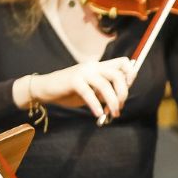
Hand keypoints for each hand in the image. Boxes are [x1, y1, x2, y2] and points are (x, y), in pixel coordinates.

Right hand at [20, 57, 134, 121]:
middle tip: (120, 107)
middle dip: (123, 93)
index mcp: (100, 66)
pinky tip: (98, 114)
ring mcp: (83, 72)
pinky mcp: (73, 80)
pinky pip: (89, 93)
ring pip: (105, 85)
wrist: (46, 88)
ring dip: (112, 102)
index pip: (123, 63)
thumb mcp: (92, 90)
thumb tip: (120, 101)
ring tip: (112, 114)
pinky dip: (96, 105)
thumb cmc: (70, 91)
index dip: (131, 75)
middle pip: (117, 75)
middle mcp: (93, 66)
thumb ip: (105, 91)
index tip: (128, 89)